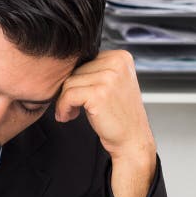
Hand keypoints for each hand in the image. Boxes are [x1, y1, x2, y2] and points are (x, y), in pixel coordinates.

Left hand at [54, 50, 156, 196]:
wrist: (132, 139)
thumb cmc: (119, 115)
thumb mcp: (112, 85)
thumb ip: (96, 71)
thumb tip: (64, 67)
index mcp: (121, 57)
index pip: (85, 60)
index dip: (78, 80)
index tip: (78, 97)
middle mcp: (117, 63)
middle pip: (76, 70)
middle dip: (70, 90)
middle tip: (73, 108)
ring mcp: (108, 77)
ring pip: (69, 82)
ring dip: (64, 100)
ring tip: (71, 113)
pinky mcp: (98, 93)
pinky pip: (68, 95)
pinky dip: (63, 107)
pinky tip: (68, 116)